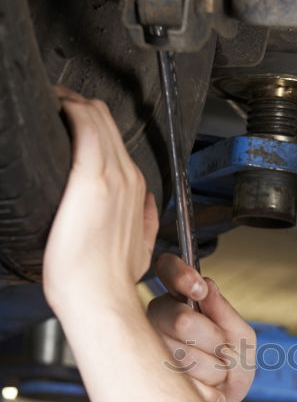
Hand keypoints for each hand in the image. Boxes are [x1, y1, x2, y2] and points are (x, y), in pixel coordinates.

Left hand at [43, 87, 158, 313]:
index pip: (113, 137)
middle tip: (51, 104)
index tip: (65, 117)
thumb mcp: (140, 251)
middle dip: (75, 103)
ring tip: (47, 104)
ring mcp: (112, 176)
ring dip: (69, 102)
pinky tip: (51, 108)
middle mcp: (127, 178)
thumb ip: (143, 223)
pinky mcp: (91, 179)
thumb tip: (143, 206)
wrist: (101, 299)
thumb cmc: (109, 281)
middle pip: (104, 118)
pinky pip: (84, 124)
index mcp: (135, 191)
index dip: (87, 119)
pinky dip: (67, 108)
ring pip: (95, 115)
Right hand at [148, 252, 256, 401]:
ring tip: (214, 375)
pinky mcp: (145, 379)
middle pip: (183, 320)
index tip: (200, 290)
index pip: (168, 269)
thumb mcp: (242, 341)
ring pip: (184, 356)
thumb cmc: (229, 371)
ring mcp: (146, 348)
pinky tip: (208, 392)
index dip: (181, 276)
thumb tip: (208, 287)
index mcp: (179, 300)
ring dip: (214, 372)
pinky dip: (207, 393)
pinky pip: (183, 384)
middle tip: (222, 352)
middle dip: (216, 342)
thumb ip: (227, 315)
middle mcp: (156, 318)